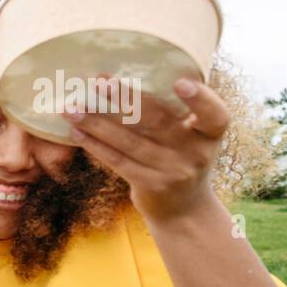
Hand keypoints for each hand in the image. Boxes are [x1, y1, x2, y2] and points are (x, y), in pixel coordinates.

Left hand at [61, 76, 228, 223]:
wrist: (182, 210)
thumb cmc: (182, 159)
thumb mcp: (192, 137)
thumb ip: (177, 113)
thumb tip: (128, 76)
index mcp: (211, 134)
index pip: (215, 114)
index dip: (200, 99)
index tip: (181, 81)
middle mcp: (197, 153)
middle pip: (158, 121)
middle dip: (126, 99)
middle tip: (99, 81)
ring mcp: (174, 171)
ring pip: (130, 142)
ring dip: (97, 122)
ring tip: (71, 107)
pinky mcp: (151, 185)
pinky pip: (118, 161)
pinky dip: (95, 144)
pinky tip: (76, 130)